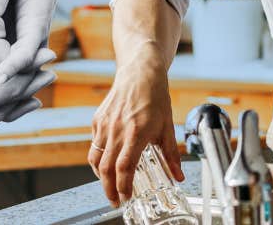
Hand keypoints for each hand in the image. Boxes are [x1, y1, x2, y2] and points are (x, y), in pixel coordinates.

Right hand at [89, 49, 184, 205]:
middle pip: (106, 168)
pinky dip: (98, 159)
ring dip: (100, 176)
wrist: (140, 73)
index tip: (125, 197)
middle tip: (115, 200)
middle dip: (108, 189)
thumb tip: (178, 176)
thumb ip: (171, 154)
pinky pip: (94, 145)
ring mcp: (105, 125)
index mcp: (137, 132)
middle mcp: (118, 129)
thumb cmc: (155, 97)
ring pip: (96, 158)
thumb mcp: (167, 126)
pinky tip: (106, 164)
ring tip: (109, 186)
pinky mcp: (97, 120)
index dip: (123, 185)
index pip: (124, 166)